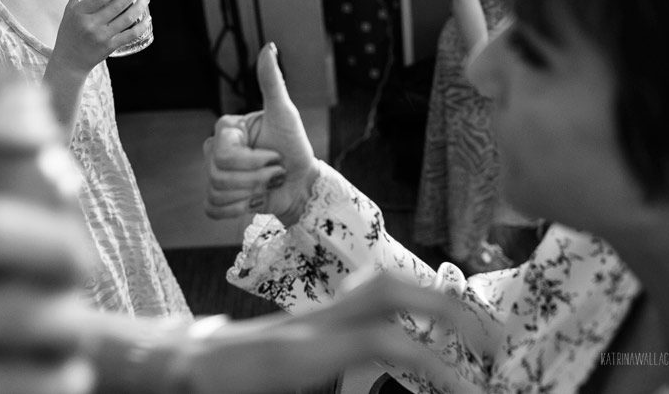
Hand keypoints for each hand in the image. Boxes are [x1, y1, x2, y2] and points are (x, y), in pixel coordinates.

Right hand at [52, 0, 150, 74]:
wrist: (69, 61)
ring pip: (127, 19)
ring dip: (140, 6)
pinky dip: (141, 26)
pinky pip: (130, 35)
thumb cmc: (69, 33)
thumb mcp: (69, 12)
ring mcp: (101, 37)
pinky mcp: (110, 47)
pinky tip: (148, 18)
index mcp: (79, 13)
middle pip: (117, 5)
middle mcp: (90, 24)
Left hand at [169, 272, 466, 392]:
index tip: (466, 388)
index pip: (384, 341)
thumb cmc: (219, 386)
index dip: (432, 362)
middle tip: (492, 345)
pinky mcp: (313, 316)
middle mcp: (315, 322)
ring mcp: (314, 313)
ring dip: (432, 300)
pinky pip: (368, 298)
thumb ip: (336, 373)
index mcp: (304, 351)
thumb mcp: (281, 386)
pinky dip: (406, 307)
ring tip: (471, 331)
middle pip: (391, 290)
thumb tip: (394, 354)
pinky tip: (423, 329)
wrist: (177, 365)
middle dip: (449, 310)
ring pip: (381, 284)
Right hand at [204, 43, 318, 225]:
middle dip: (256, 180)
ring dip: (251, 194)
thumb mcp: (285, 113)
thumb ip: (272, 82)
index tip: (275, 156)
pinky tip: (253, 201)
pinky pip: (212, 208)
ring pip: (217, 192)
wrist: (301, 181)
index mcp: (226, 129)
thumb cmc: (295, 145)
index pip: (224, 155)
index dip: (253, 162)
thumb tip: (269, 46)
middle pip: (218, 175)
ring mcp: (213, 174)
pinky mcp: (217, 198)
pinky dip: (236, 210)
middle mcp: (213, 149)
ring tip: (268, 185)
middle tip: (275, 173)